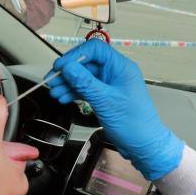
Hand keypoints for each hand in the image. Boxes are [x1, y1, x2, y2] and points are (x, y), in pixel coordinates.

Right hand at [47, 39, 183, 180]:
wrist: (142, 144)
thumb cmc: (133, 124)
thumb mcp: (105, 101)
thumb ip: (84, 83)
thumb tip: (67, 67)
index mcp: (121, 67)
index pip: (95, 50)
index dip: (75, 56)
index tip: (61, 67)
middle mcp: (116, 73)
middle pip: (87, 63)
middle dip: (69, 72)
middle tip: (53, 81)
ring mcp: (110, 84)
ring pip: (85, 77)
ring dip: (69, 83)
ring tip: (55, 92)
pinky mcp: (106, 96)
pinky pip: (87, 88)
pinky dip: (74, 92)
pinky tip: (64, 97)